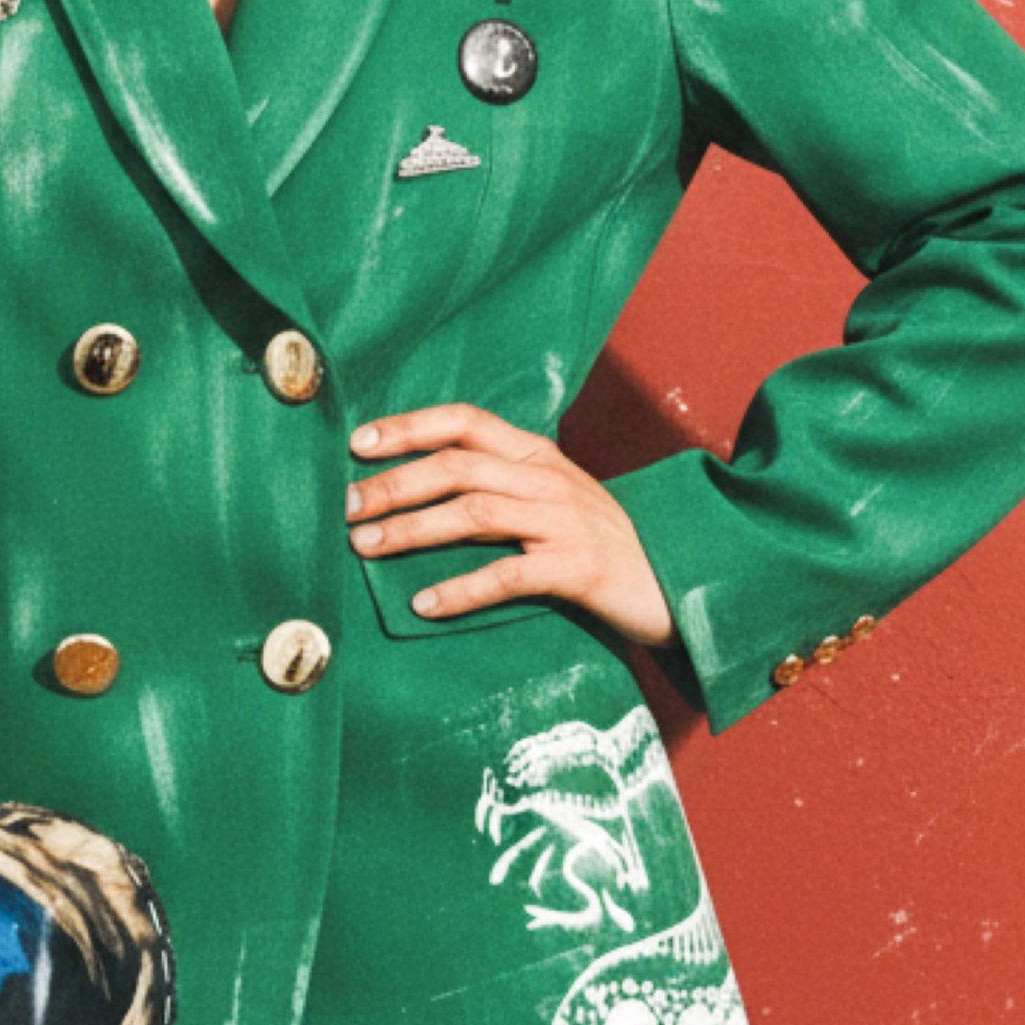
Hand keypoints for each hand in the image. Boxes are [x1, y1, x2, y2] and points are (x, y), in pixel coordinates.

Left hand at [345, 401, 676, 648]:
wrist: (677, 583)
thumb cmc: (599, 543)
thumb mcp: (552, 498)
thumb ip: (499, 485)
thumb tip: (419, 489)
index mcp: (538, 455)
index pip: (465, 421)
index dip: (410, 427)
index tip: (358, 443)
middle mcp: (549, 479)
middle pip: (457, 466)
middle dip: (394, 483)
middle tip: (346, 507)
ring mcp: (565, 522)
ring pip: (474, 513)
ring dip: (412, 529)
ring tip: (365, 546)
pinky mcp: (578, 570)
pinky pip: (508, 576)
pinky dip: (460, 589)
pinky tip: (423, 603)